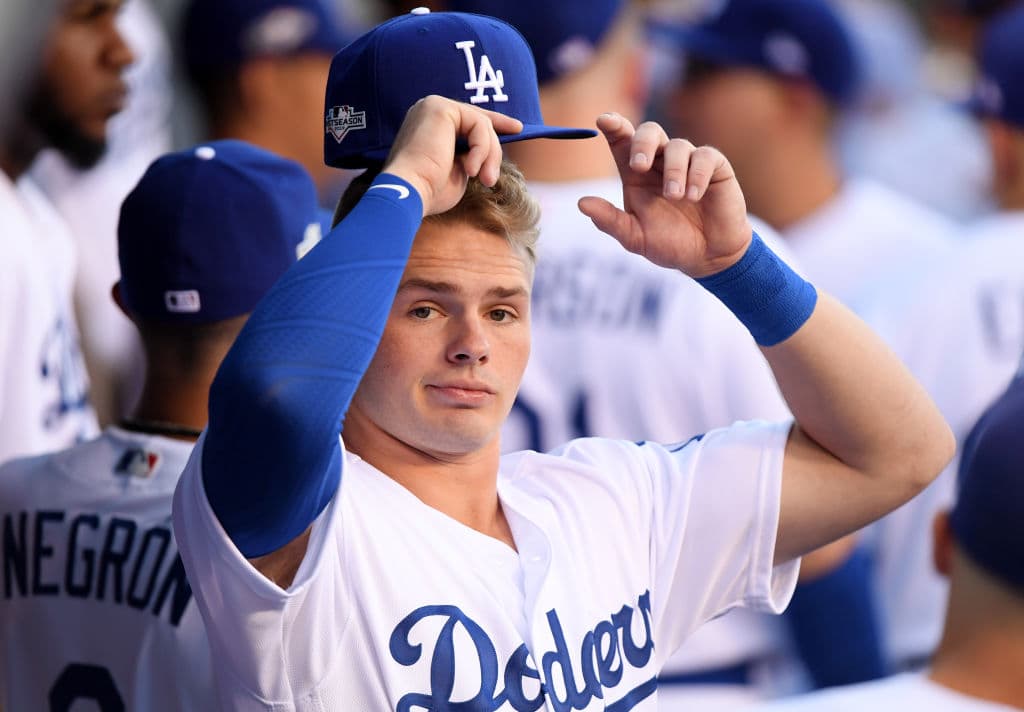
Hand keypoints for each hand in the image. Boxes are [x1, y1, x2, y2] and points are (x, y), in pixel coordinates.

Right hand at [382, 95, 522, 216]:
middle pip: (478, 122)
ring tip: (484, 180)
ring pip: (481, 124)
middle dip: (493, 150)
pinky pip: (478, 124)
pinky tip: (470, 169)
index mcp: (429, 125)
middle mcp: (428, 110)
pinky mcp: (440, 107)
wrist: (409, 192)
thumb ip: (471, 156)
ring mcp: (433, 105)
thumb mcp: (458, 171)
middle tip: (490, 180)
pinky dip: (481, 150)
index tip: (517, 129)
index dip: (495, 123)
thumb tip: (490, 154)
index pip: (468, 120)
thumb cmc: (429, 190)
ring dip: (489, 155)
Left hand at [578, 114, 752, 277]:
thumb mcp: (635, 237)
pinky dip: (697, 175)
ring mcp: (688, 161)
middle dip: (641, 143)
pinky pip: (704, 157)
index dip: (613, 126)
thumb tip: (581, 203)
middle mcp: (660, 162)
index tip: (603, 120)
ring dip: (673, 171)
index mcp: (636, 174)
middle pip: (649, 131)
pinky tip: (693, 196)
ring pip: (677, 146)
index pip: (622, 141)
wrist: (708, 256)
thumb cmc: (669, 243)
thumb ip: (610, 220)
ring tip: (675, 198)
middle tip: (637, 166)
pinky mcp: (714, 167)